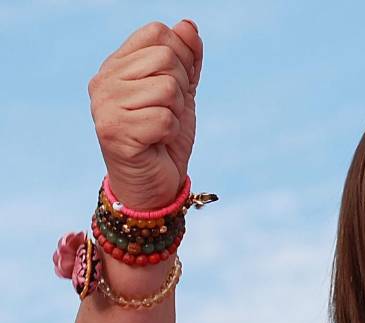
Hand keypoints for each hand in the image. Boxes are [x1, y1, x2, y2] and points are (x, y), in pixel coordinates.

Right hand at [89, 20, 202, 209]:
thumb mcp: (182, 92)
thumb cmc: (165, 138)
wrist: (154, 184)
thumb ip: (186, 59)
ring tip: (160, 128)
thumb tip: (188, 25)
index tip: (176, 85)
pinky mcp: (114, 131)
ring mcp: (105, 105)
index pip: (157, 32)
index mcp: (117, 65)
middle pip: (165, 57)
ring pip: (167, 88)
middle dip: (180, 88)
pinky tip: (156, 142)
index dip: (181, 55)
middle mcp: (105, 81)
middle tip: (167, 112)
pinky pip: (165, 118)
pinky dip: (170, 132)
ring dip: (176, 113)